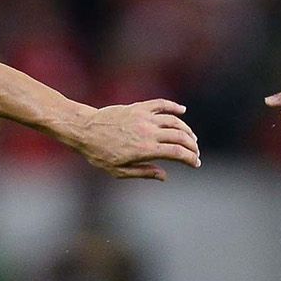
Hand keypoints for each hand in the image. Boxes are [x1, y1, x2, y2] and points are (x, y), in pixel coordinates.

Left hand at [71, 99, 201, 179]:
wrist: (84, 130)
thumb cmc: (99, 153)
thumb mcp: (119, 171)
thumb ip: (144, 173)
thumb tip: (165, 175)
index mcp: (145, 149)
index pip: (177, 153)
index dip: (191, 158)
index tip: (196, 163)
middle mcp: (148, 132)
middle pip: (180, 136)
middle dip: (192, 146)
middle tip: (195, 153)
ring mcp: (144, 117)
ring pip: (174, 121)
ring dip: (186, 129)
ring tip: (191, 138)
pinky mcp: (138, 107)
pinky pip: (161, 104)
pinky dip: (174, 107)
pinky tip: (182, 111)